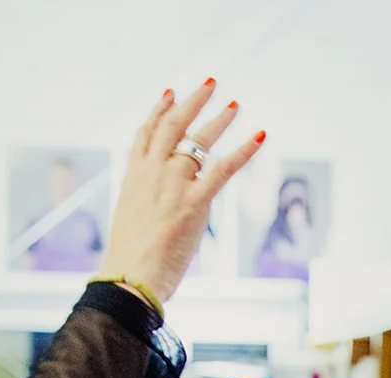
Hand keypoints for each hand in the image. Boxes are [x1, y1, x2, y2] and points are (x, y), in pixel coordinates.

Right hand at [99, 80, 264, 304]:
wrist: (131, 279)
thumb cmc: (130, 262)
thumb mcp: (132, 223)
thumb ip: (147, 206)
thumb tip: (162, 210)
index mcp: (133, 177)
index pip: (146, 134)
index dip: (159, 111)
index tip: (170, 94)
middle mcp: (152, 173)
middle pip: (172, 126)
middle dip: (192, 102)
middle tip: (210, 85)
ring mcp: (173, 185)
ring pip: (198, 141)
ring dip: (219, 119)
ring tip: (234, 105)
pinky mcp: (195, 202)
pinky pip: (223, 169)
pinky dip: (244, 151)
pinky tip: (260, 137)